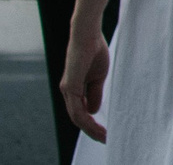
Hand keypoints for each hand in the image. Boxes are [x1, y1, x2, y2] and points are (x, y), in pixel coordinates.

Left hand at [61, 27, 110, 142]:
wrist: (88, 33)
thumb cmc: (94, 50)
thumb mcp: (98, 76)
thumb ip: (94, 93)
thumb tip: (93, 112)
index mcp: (74, 88)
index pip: (80, 112)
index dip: (92, 124)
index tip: (105, 132)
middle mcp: (67, 91)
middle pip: (77, 118)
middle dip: (91, 131)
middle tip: (105, 139)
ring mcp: (67, 89)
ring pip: (76, 117)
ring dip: (90, 129)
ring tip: (104, 136)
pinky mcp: (70, 86)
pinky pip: (77, 109)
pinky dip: (86, 120)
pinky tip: (96, 125)